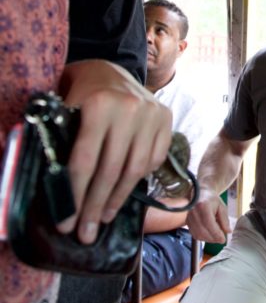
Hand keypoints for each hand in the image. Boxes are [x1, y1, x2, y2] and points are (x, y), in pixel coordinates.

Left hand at [57, 60, 171, 243]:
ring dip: (118, 199)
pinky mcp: (166, 119)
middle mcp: (130, 109)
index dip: (75, 195)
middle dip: (96, 206)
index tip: (67, 222)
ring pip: (135, 169)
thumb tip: (61, 191)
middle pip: (111, 170)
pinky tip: (124, 191)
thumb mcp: (66, 109)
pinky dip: (138, 179)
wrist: (110, 69)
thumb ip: (65, 142)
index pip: (85, 160)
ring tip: (104, 218)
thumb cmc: (81, 94)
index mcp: (100, 105)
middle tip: (86, 233)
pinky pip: (153, 160)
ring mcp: (152, 114)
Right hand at [186, 190, 230, 242]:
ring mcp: (189, 217)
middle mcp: (194, 212)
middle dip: (213, 238)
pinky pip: (194, 234)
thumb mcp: (222, 207)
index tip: (223, 239)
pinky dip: (203, 237)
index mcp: (203, 206)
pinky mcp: (187, 222)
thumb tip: (228, 232)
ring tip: (216, 237)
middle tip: (221, 239)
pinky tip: (209, 235)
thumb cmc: (212, 199)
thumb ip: (225, 220)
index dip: (216, 234)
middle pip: (203, 231)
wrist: (200, 193)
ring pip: (198, 235)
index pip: (209, 224)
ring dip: (208, 239)